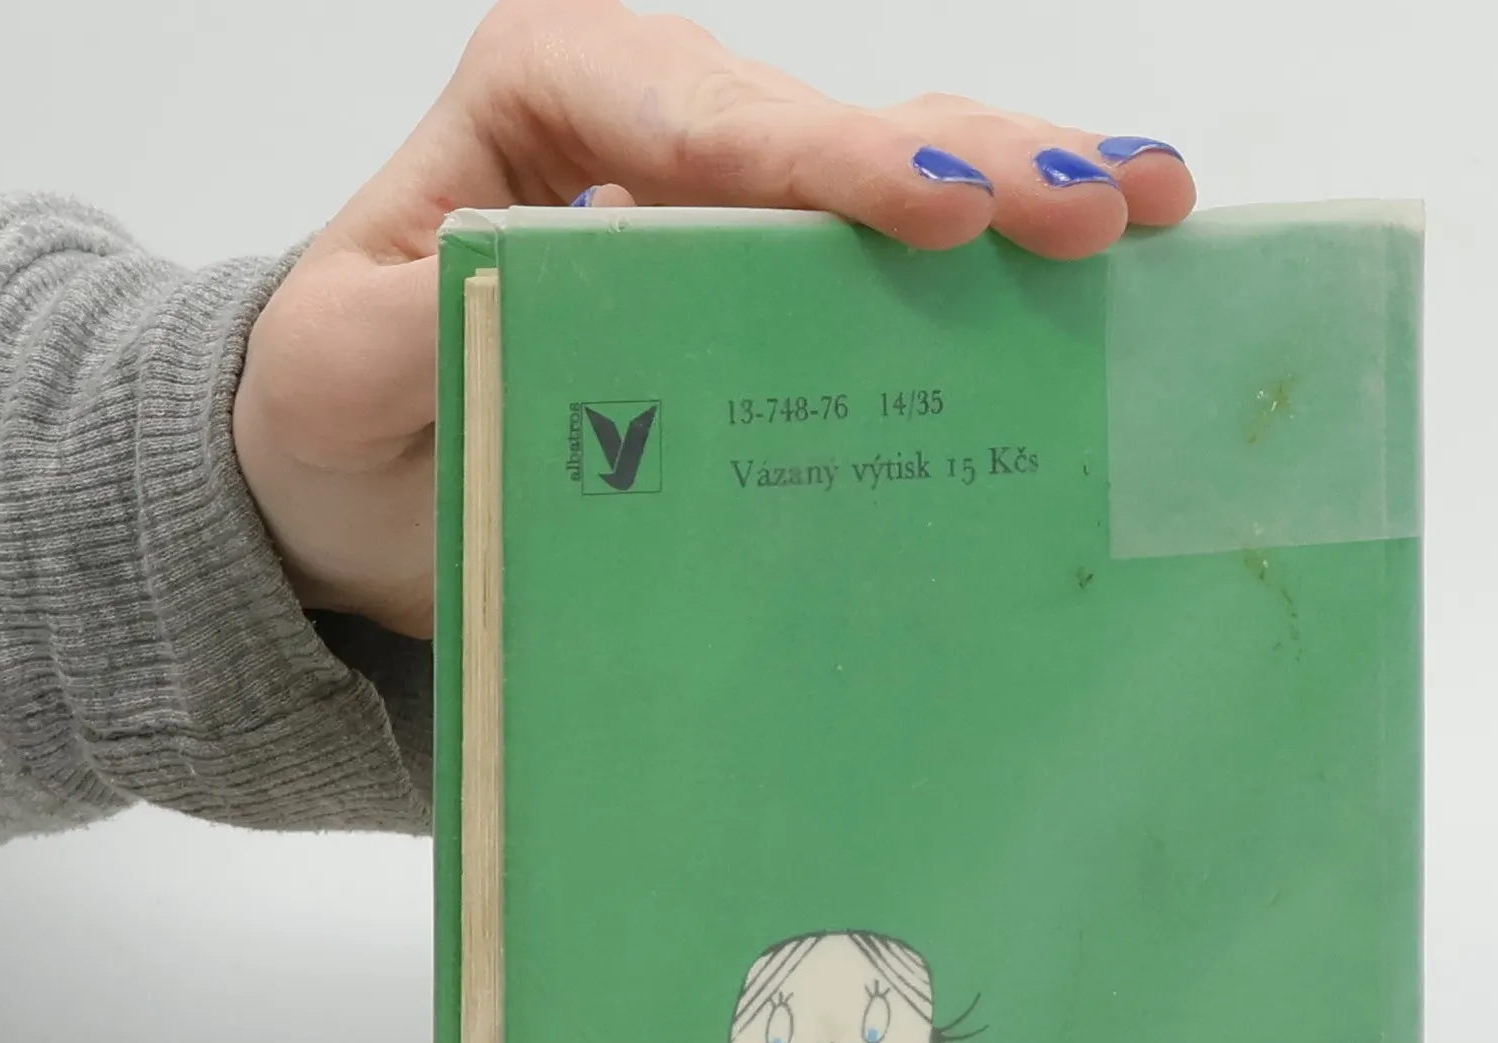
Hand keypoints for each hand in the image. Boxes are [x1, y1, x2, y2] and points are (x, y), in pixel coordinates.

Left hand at [233, 0, 1195, 637]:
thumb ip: (450, 305)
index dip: (821, 162)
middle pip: (833, 130)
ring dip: (1025, 189)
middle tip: (1098, 206)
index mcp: (551, 96)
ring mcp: (738, 209)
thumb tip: (606, 284)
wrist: (358, 491)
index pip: (699, 118)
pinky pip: (902, 271)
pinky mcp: (780, 295)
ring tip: (1148, 207)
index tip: (926, 216)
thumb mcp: (355, 354)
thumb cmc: (348, 405)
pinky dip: (1004, 271)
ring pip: (898, 173)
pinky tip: (1107, 267)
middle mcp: (665, 125)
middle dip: (968, 165)